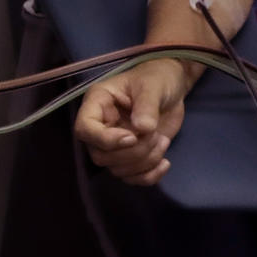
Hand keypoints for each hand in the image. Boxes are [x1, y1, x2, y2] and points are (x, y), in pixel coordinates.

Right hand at [73, 59, 193, 185]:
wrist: (172, 87)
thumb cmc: (157, 79)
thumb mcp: (152, 86)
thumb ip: (146, 106)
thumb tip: (143, 129)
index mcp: (97, 105)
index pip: (84, 129)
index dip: (105, 139)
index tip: (132, 136)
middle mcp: (100, 128)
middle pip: (100, 155)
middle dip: (132, 152)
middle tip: (156, 135)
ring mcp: (114, 144)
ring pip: (117, 169)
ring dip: (144, 161)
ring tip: (163, 141)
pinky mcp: (130, 156)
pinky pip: (131, 177)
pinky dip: (149, 176)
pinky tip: (165, 163)